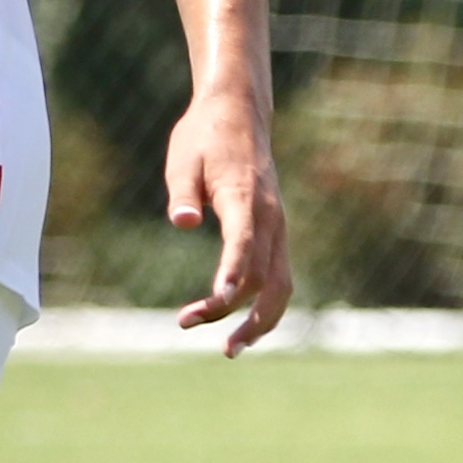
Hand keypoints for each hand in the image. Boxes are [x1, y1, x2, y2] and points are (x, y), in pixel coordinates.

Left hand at [164, 82, 290, 355]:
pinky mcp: (276, 233)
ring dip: (259, 322)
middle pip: (264, 277)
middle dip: (233, 310)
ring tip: (229, 348)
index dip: (231, 274)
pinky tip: (241, 324)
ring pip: (280, 286)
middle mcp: (270, 217)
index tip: (216, 302)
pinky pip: (279, 278)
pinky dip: (265, 306)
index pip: (243, 243)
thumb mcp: (181, 158)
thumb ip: (182, 192)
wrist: (239, 114)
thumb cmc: (204, 137)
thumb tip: (183, 222)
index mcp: (245, 198)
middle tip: (189, 324)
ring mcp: (278, 227)